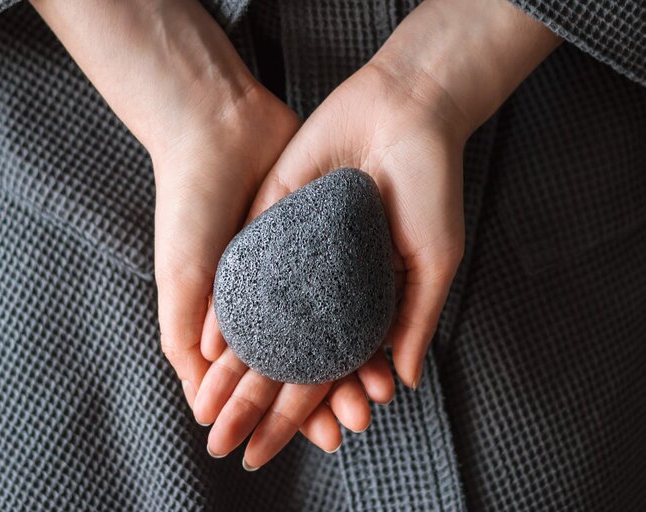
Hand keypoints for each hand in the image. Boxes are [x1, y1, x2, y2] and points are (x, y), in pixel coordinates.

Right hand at [29, 0, 352, 447]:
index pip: (268, 374)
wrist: (219, 127)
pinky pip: (355, 281)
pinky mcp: (326, 235)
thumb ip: (190, 338)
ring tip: (382, 391)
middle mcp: (271, 293)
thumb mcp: (181, 277)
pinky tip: (390, 337)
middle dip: (333, 393)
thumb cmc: (188, 205)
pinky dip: (372, 312)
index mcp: (234, 312)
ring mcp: (301, 264)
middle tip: (360, 422)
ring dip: (357, 361)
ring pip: (336, 324)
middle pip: (307, 355)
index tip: (323, 439)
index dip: (291, 410)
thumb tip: (204, 403)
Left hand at [195, 0, 559, 468]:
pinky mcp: (271, 221)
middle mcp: (323, 284)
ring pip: (259, 322)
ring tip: (213, 414)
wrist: (405, 113)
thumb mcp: (433, 260)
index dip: (321, 409)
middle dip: (263, 404)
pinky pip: (244, 271)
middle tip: (236, 449)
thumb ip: (414, 320)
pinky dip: (228, 309)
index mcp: (362, 299)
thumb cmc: (431, 187)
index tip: (313, 448)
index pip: (333, 365)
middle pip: (287, 355)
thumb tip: (402, 383)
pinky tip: (212, 348)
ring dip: (237, 370)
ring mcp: (294, 255)